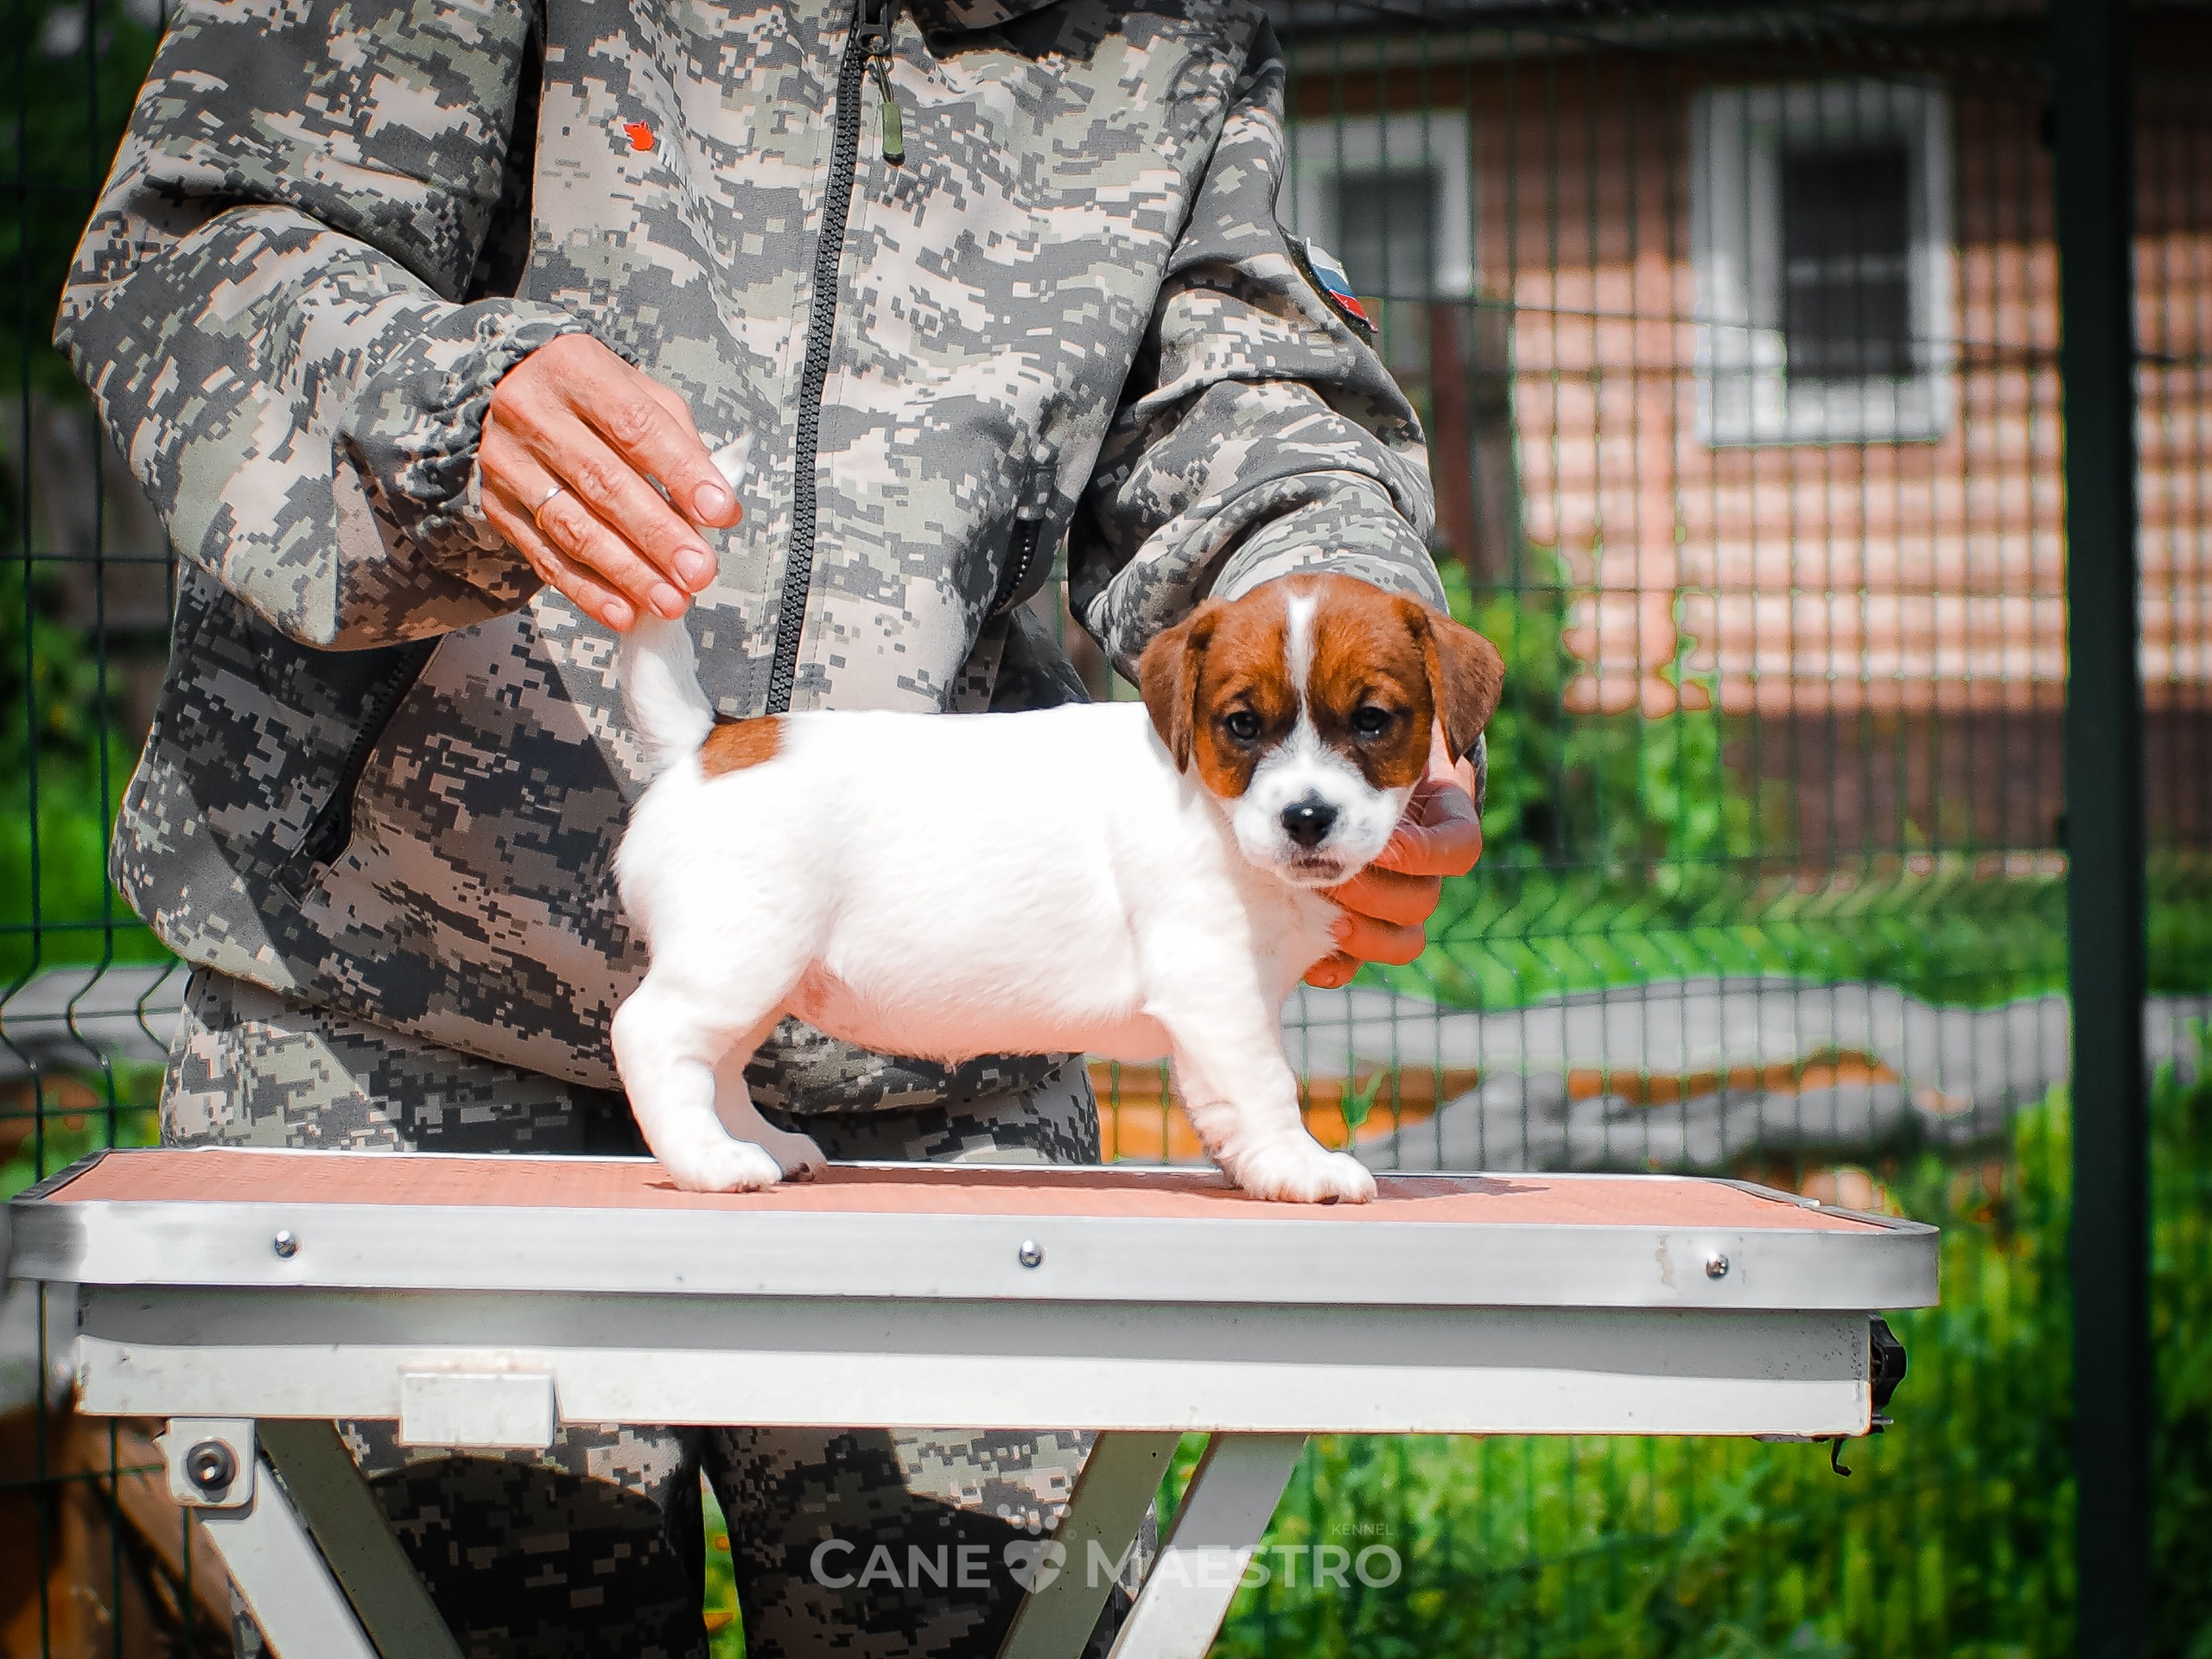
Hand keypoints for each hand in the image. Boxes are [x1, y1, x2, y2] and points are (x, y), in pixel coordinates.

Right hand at [479, 335, 741, 631]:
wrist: (511, 395)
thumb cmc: (594, 400)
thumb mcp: (638, 394)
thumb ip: (680, 441)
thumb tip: (720, 508)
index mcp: (575, 368)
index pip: (634, 425)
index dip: (680, 472)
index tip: (719, 513)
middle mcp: (532, 411)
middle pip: (602, 481)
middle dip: (657, 534)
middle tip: (698, 572)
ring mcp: (508, 461)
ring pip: (572, 525)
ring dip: (626, 572)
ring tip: (670, 600)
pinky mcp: (497, 505)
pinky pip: (544, 556)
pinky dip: (587, 590)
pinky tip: (624, 611)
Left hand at [1306, 723, 1482, 989]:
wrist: (1323, 760)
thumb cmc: (1353, 726)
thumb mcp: (1394, 714)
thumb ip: (1427, 711)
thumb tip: (1451, 733)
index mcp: (1440, 818)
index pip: (1460, 851)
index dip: (1424, 855)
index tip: (1385, 844)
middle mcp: (1422, 866)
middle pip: (1424, 901)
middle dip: (1375, 891)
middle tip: (1329, 871)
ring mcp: (1392, 899)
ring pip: (1403, 940)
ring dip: (1362, 931)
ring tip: (1321, 906)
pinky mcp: (1356, 923)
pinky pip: (1358, 963)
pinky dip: (1339, 967)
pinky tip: (1315, 964)